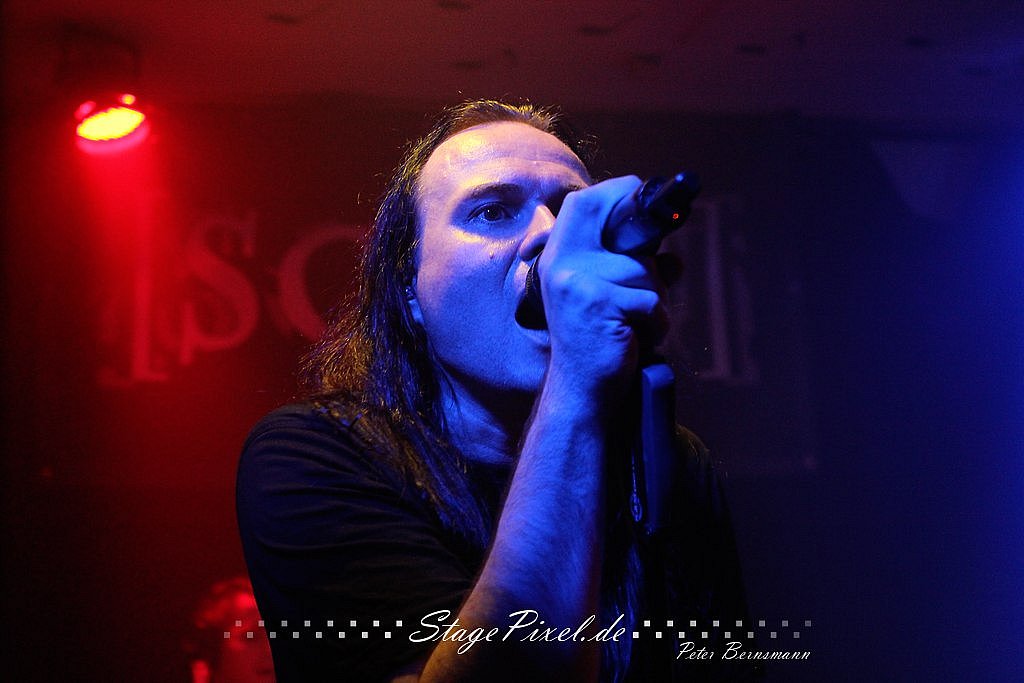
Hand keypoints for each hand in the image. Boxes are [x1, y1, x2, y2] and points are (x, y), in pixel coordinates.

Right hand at [539, 175, 667, 401]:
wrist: (580, 389)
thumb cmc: (598, 340)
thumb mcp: (604, 295)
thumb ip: (630, 267)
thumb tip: (673, 258)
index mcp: (558, 256)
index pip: (584, 202)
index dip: (617, 193)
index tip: (640, 203)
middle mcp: (561, 263)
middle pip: (620, 224)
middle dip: (646, 249)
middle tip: (651, 278)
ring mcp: (577, 282)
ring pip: (646, 269)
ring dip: (655, 300)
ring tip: (634, 324)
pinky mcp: (599, 303)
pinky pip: (652, 300)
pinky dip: (656, 323)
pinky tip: (636, 338)